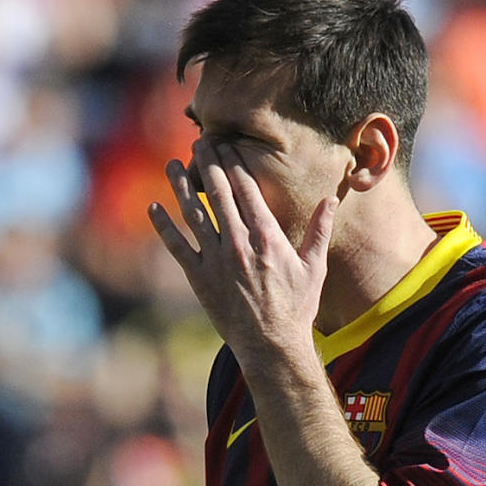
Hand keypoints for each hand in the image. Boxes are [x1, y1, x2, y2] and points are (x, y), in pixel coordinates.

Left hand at [148, 138, 337, 361]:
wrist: (271, 344)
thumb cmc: (296, 307)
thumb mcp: (314, 267)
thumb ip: (319, 230)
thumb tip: (331, 198)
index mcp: (267, 236)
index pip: (246, 188)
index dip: (233, 161)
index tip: (226, 143)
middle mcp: (238, 243)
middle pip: (218, 192)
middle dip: (207, 163)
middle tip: (200, 142)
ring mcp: (216, 260)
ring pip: (194, 213)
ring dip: (181, 185)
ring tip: (173, 163)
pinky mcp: (199, 277)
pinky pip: (176, 246)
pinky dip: (163, 225)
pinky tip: (154, 207)